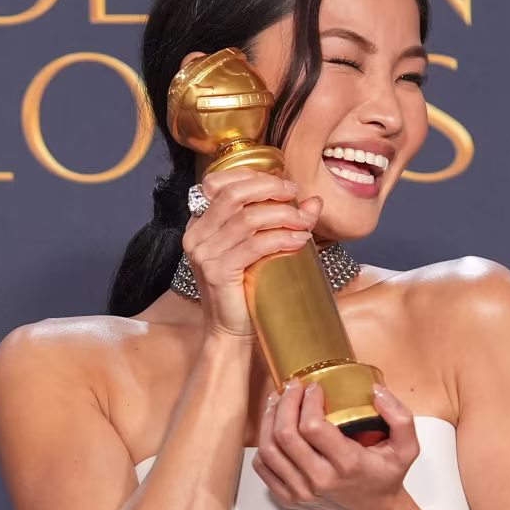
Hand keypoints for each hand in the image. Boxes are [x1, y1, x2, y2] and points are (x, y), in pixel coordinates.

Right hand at [181, 168, 322, 339]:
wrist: (230, 331)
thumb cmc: (246, 290)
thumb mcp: (261, 249)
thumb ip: (282, 221)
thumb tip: (313, 201)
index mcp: (200, 224)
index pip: (222, 184)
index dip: (256, 177)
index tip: (287, 185)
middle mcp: (196, 235)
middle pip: (234, 194)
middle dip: (271, 189)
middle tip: (298, 196)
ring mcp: (204, 254)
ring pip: (248, 218)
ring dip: (283, 216)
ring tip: (306, 223)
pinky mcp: (217, 272)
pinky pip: (254, 245)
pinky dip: (281, 238)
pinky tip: (299, 241)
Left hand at [251, 379, 420, 509]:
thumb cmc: (386, 478)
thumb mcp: (407, 448)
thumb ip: (400, 417)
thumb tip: (376, 391)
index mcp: (347, 465)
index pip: (313, 427)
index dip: (308, 401)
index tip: (314, 387)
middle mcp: (320, 480)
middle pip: (285, 435)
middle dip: (285, 403)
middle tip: (292, 387)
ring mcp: (301, 492)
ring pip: (269, 450)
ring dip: (269, 420)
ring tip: (279, 402)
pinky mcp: (289, 498)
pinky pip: (264, 467)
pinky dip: (264, 443)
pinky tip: (273, 427)